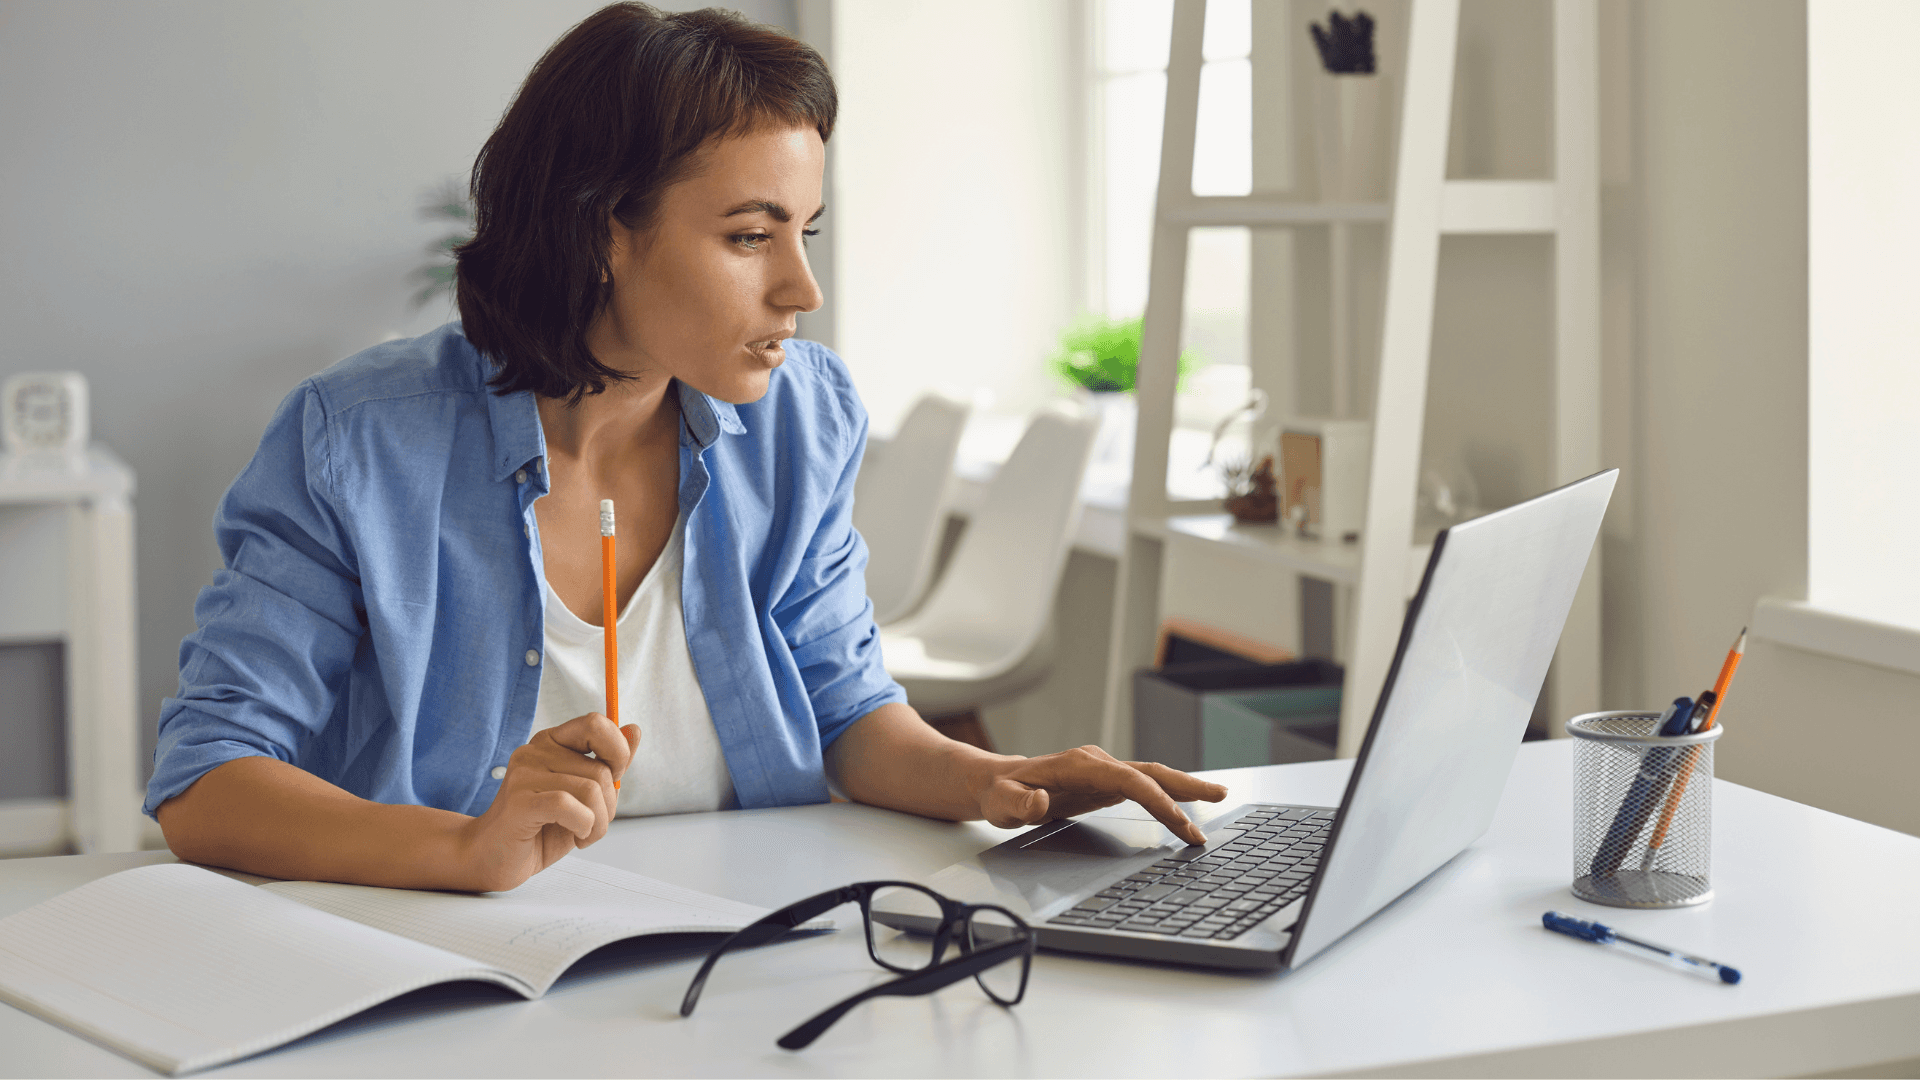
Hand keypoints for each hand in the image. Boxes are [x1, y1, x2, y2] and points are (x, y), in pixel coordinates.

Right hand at [456, 712, 639, 890]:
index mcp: (552, 743)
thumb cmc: (540, 828)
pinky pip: (569, 805)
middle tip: (593, 824)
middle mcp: (536, 751)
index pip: (596, 723)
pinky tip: (575, 837)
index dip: (617, 752)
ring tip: (583, 835)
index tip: (613, 780)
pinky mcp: (519, 801)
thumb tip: (633, 730)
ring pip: (591, 789)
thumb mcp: (583, 796)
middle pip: (601, 769)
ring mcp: (524, 774)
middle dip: (609, 806)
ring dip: (599, 823)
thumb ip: (608, 764)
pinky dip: (584, 826)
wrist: (492, 859)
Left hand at [969, 745, 1226, 845]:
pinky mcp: (1105, 782)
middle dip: (1186, 785)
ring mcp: (1103, 771)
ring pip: (1151, 776)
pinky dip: (1167, 793)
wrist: (998, 784)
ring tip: (1217, 795)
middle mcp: (1097, 763)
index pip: (1129, 780)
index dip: (1157, 799)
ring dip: (1183, 787)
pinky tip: (1185, 803)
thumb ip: (1019, 803)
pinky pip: (1143, 785)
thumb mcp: (1002, 803)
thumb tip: (1038, 801)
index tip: (1179, 821)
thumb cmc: (1001, 794)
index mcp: (1080, 766)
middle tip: (1220, 797)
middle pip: (1150, 771)